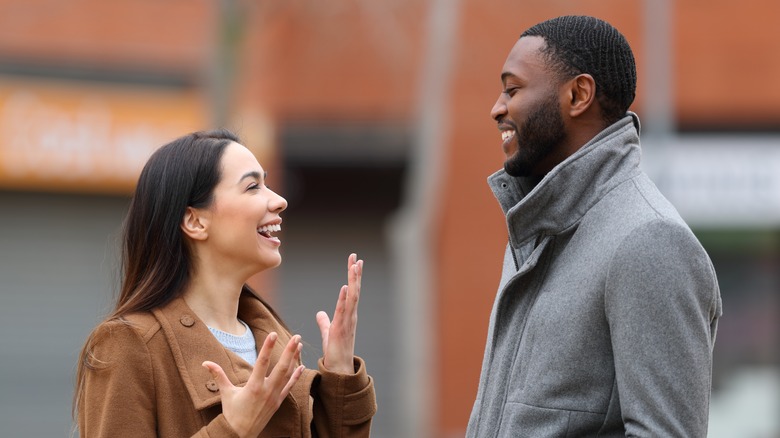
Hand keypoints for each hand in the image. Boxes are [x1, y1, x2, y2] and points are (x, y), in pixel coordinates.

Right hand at [202, 332, 303, 437]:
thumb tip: (205, 363)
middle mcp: (267, 391)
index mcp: (253, 387)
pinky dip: (296, 376)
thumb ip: (218, 375)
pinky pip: (289, 387)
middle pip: (282, 367)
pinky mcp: (278, 402)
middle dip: (289, 351)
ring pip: (288, 375)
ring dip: (294, 359)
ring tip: (299, 346)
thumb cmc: (232, 413)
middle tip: (296, 337)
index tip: (273, 334)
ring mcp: (274, 397)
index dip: (268, 347)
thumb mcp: (225, 393)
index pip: (262, 362)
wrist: (240, 435)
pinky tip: (301, 366)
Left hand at [316, 253, 362, 373]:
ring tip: (355, 265)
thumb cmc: (335, 352)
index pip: (351, 291)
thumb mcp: (328, 333)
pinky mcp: (342, 328)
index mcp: (347, 315)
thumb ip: (324, 322)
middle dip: (355, 273)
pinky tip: (346, 286)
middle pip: (354, 289)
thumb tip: (320, 313)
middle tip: (355, 256)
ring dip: (354, 281)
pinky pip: (344, 310)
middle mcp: (350, 315)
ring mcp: (348, 321)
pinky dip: (346, 298)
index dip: (353, 276)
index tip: (354, 261)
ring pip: (353, 296)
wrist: (339, 370)